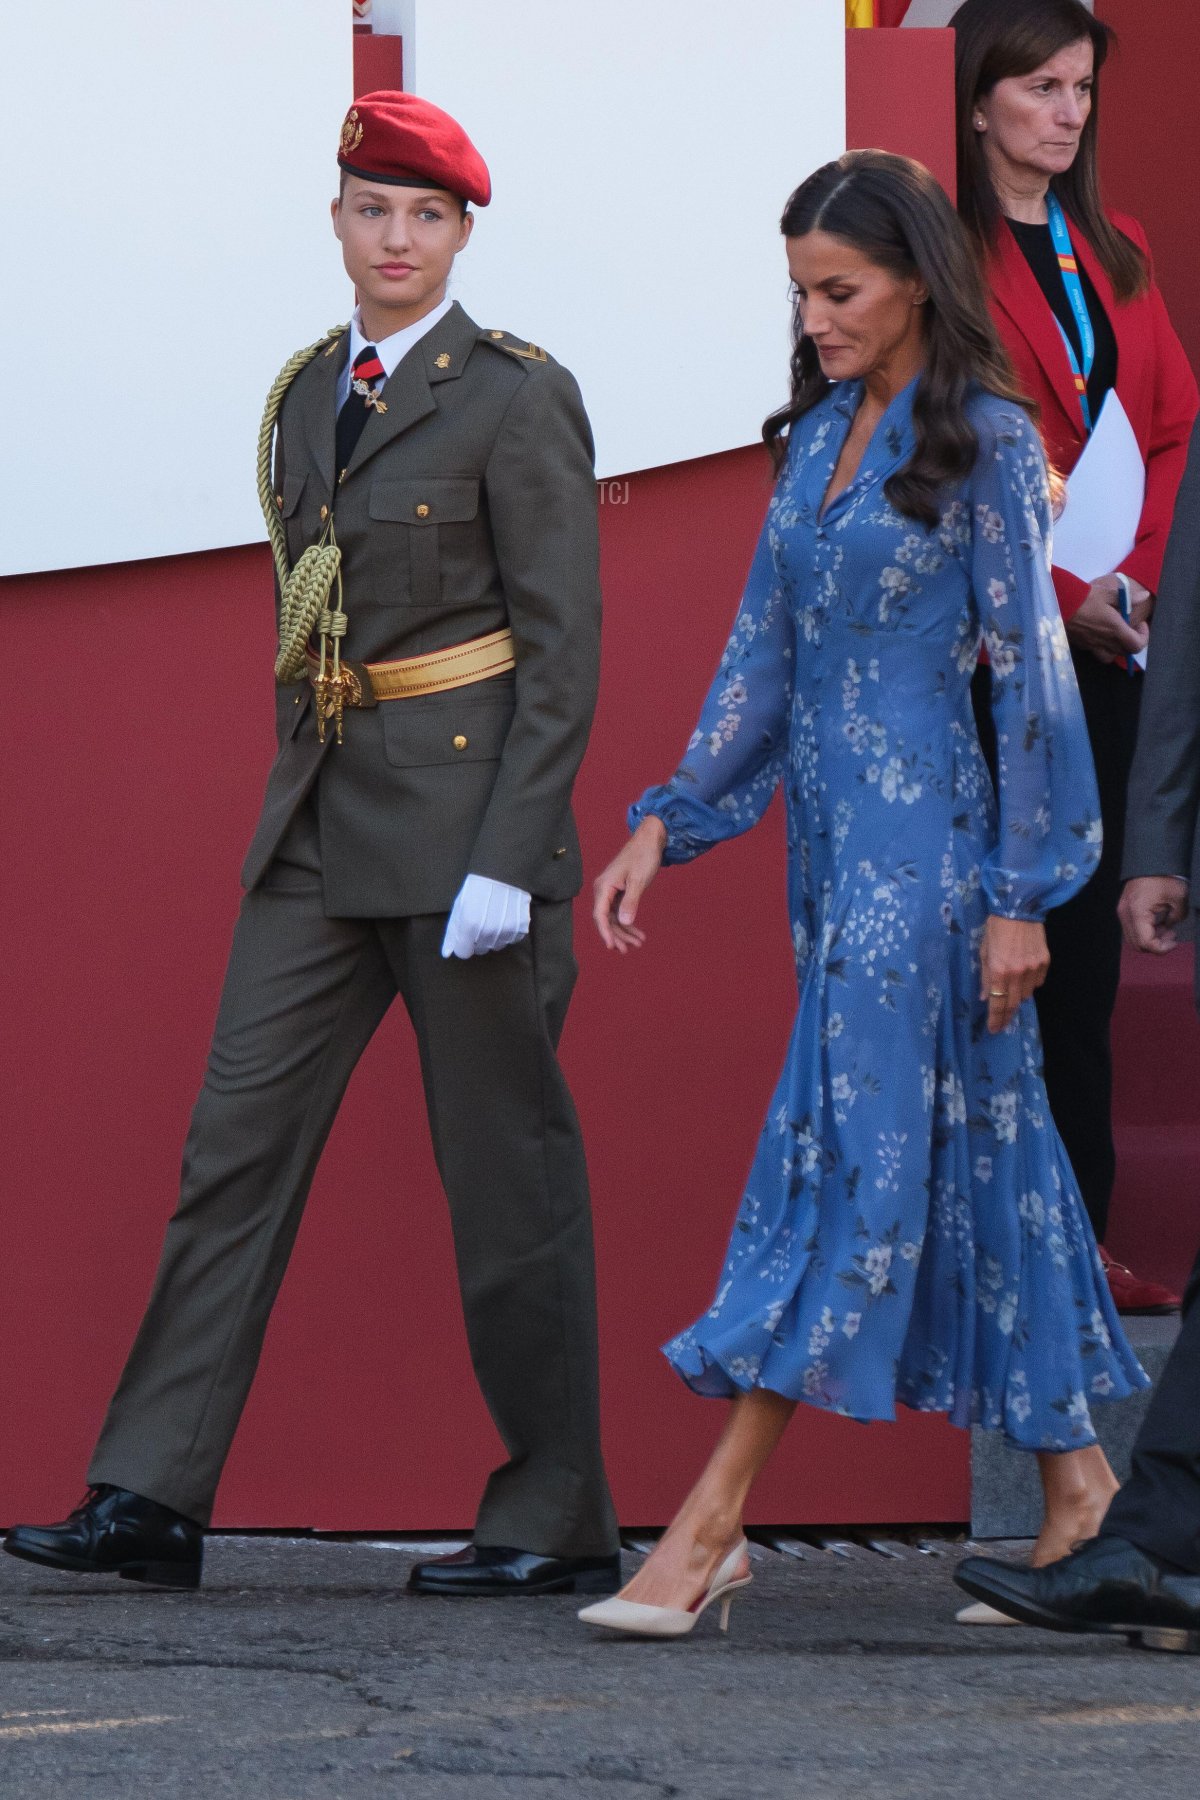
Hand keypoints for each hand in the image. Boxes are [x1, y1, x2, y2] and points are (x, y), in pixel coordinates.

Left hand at [441, 874, 530, 958]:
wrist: (502, 873)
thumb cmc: (476, 889)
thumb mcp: (459, 907)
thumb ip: (453, 932)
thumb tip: (447, 953)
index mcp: (469, 926)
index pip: (464, 952)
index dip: (464, 944)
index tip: (467, 935)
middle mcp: (488, 932)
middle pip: (481, 950)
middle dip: (478, 940)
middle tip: (481, 923)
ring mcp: (506, 931)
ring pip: (496, 946)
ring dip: (493, 937)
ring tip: (494, 918)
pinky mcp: (520, 928)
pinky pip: (511, 939)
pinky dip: (508, 932)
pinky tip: (506, 918)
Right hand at [593, 817, 666, 951]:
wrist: (650, 840)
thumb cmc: (643, 856)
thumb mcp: (639, 880)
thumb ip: (631, 902)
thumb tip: (625, 922)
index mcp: (604, 886)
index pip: (600, 914)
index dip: (605, 932)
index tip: (612, 946)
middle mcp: (603, 890)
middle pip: (605, 919)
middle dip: (616, 935)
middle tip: (629, 950)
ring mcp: (610, 891)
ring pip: (613, 918)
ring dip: (624, 932)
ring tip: (638, 943)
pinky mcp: (618, 892)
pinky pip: (619, 912)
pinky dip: (628, 922)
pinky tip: (637, 933)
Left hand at [980, 915, 1049, 1033]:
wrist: (1018, 908)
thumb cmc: (995, 928)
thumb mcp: (984, 951)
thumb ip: (985, 976)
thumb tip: (985, 998)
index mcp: (998, 970)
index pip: (998, 1003)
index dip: (996, 1019)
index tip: (994, 1029)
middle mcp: (1017, 973)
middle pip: (1013, 1003)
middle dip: (1006, 1014)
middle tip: (1001, 1022)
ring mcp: (1033, 968)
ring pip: (1026, 994)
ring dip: (1017, 997)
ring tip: (1010, 994)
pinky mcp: (1045, 962)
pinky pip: (1037, 982)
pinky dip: (1030, 984)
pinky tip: (1023, 977)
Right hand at [1064, 573, 1150, 664]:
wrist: (1059, 604)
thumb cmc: (1085, 597)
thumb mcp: (1108, 593)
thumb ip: (1128, 598)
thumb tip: (1144, 596)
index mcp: (1115, 630)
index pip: (1137, 645)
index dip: (1143, 637)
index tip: (1140, 624)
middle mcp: (1105, 642)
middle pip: (1125, 652)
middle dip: (1131, 641)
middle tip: (1128, 626)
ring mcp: (1092, 645)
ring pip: (1110, 656)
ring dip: (1116, 648)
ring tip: (1113, 634)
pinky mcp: (1081, 645)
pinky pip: (1096, 651)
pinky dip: (1101, 646)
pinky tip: (1097, 633)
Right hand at [1118, 875, 1189, 953]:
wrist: (1151, 860)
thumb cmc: (1164, 875)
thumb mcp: (1178, 898)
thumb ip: (1176, 918)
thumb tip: (1171, 928)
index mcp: (1137, 912)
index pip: (1146, 943)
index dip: (1162, 948)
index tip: (1175, 942)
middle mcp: (1125, 914)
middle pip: (1137, 945)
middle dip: (1156, 945)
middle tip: (1171, 936)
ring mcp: (1122, 912)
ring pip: (1133, 939)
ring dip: (1150, 939)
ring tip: (1167, 929)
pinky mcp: (1124, 909)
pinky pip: (1132, 929)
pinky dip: (1145, 931)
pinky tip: (1159, 923)